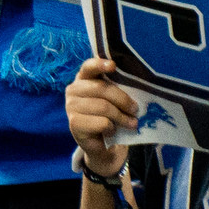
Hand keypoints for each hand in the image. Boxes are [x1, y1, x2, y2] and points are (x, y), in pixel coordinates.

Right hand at [67, 57, 139, 175]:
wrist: (102, 143)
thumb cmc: (110, 116)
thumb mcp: (115, 100)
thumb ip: (119, 90)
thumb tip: (138, 87)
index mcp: (84, 79)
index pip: (89, 67)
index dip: (100, 65)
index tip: (113, 66)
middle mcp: (73, 89)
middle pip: (102, 89)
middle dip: (123, 100)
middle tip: (136, 111)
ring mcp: (71, 106)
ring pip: (103, 107)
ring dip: (122, 117)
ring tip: (131, 124)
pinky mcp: (74, 123)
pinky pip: (102, 122)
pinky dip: (112, 128)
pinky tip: (111, 131)